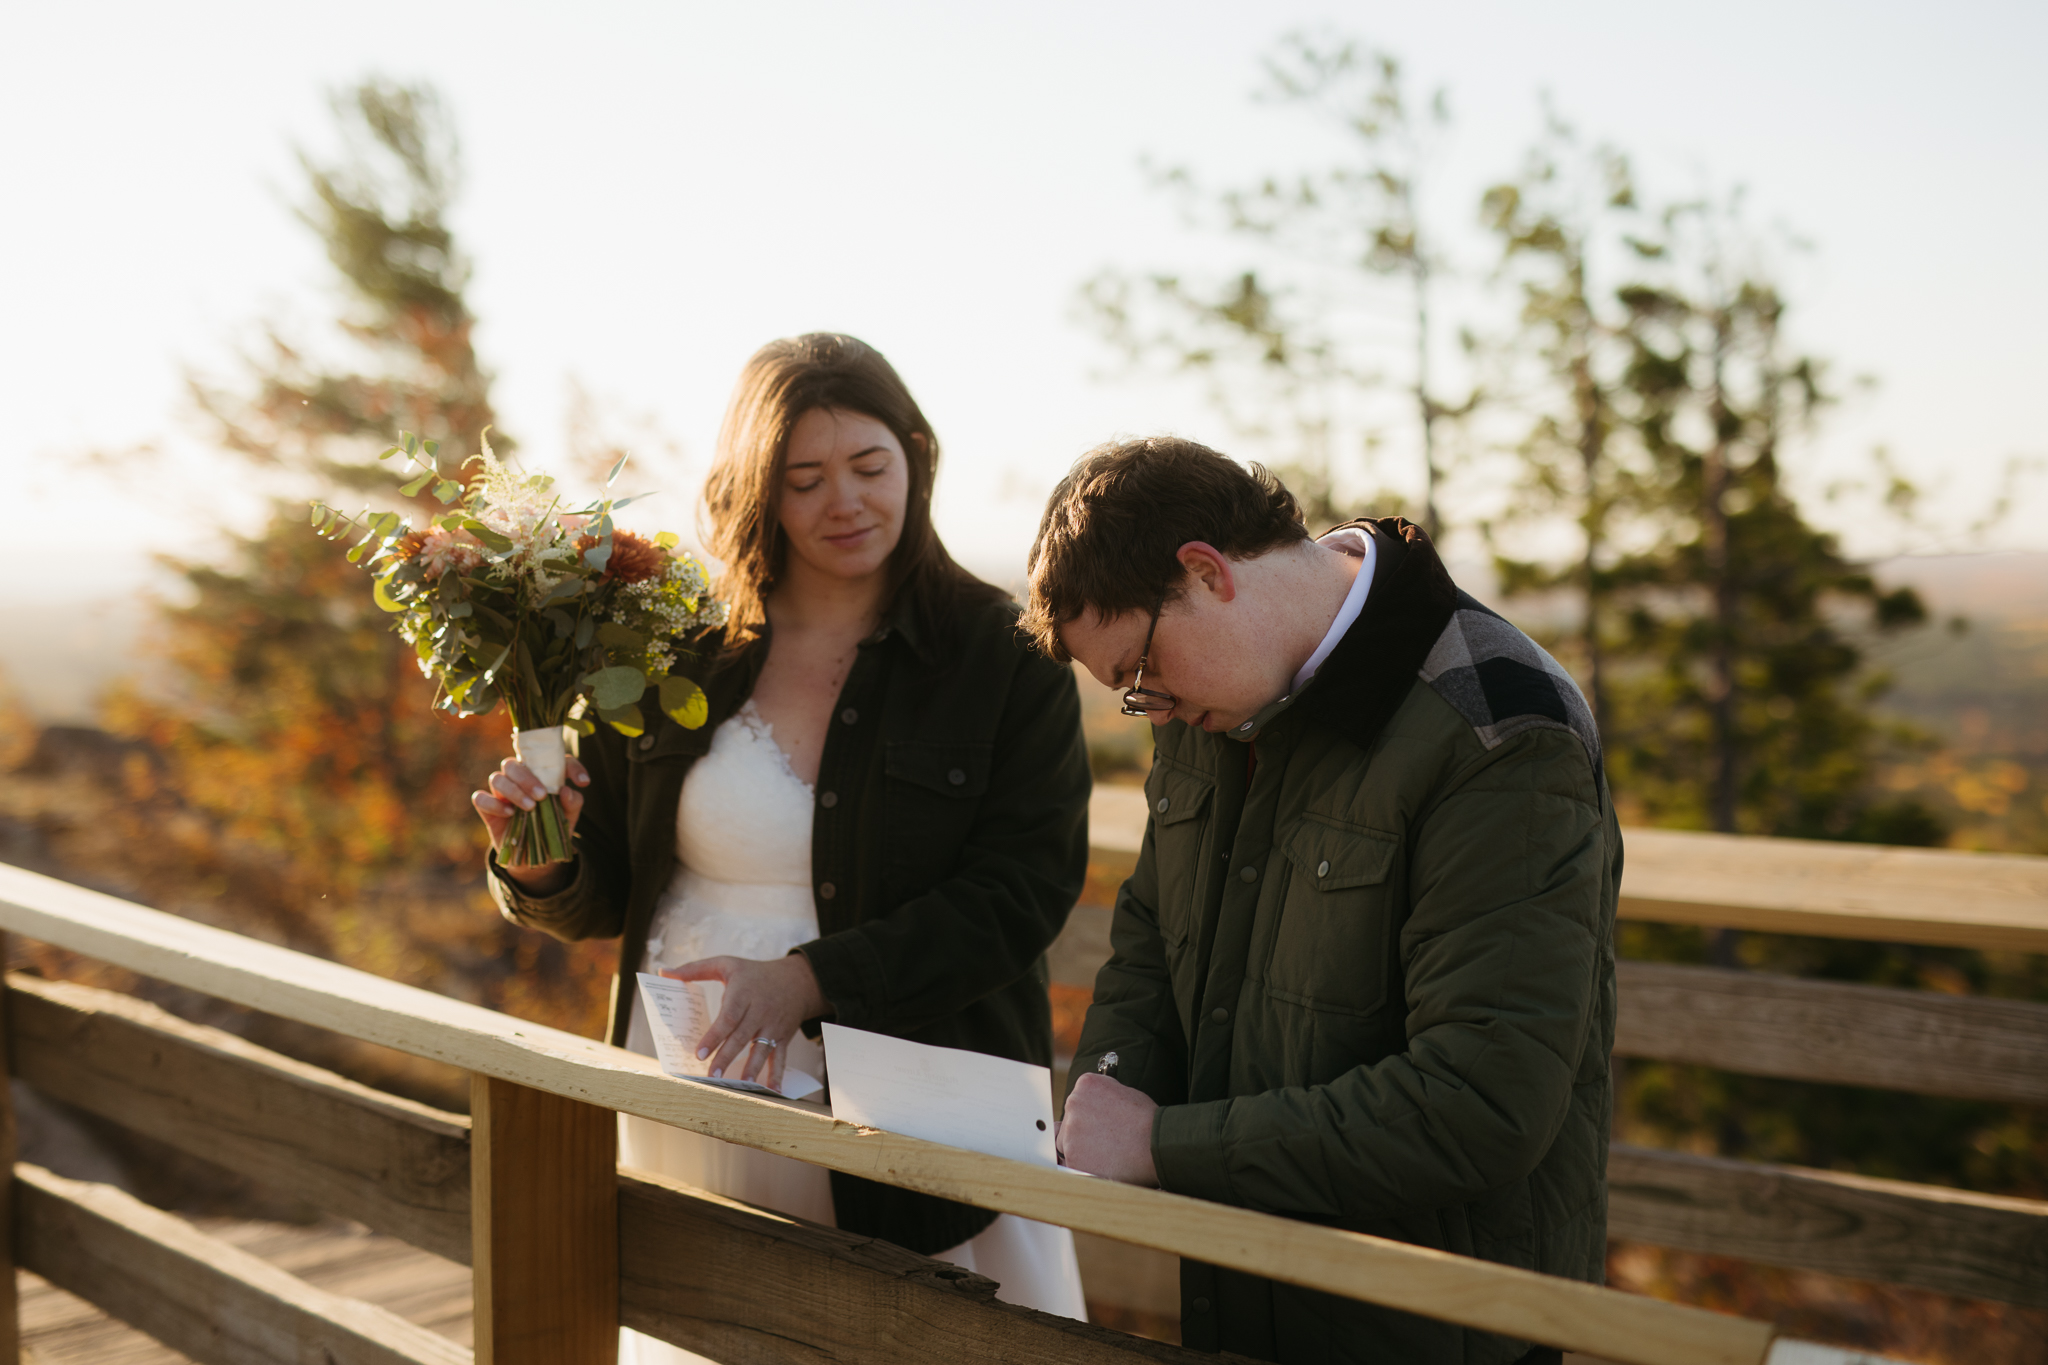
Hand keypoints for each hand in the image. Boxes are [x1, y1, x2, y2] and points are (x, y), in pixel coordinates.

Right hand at [472, 755, 589, 892]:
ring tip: (529, 807)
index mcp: (540, 775)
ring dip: (513, 791)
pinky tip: (509, 814)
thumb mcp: (567, 818)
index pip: (552, 759)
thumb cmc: (551, 828)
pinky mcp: (487, 809)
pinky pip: (480, 798)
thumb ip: (572, 803)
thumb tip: (567, 791)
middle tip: (542, 796)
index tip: (583, 782)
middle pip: (512, 764)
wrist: (534, 857)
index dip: (570, 766)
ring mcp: (501, 793)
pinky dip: (494, 804)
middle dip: (527, 778)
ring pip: (497, 778)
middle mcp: (518, 779)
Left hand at [664, 954, 829, 1089]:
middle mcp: (760, 1010)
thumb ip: (694, 969)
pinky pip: (780, 1057)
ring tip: (739, 1086)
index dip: (715, 1036)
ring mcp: (773, 1026)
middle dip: (726, 1057)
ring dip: (750, 1069)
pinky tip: (773, 1090)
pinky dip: (778, 1074)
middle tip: (711, 1075)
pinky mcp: (783, 1037)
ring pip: (761, 1049)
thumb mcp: (726, 964)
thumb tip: (663, 973)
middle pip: (742, 1036)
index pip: (729, 1016)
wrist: (797, 980)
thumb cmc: (754, 973)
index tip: (699, 1053)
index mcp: (743, 993)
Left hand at [1056, 1073, 1158, 1184]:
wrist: (1156, 1144)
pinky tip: (1104, 1165)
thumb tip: (1087, 1108)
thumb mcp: (1124, 1093)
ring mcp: (1070, 1131)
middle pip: (1068, 1124)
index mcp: (1085, 1085)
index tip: (1103, 1127)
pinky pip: (1072, 1165)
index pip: (1077, 1104)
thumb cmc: (1147, 1120)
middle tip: (1107, 1143)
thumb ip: (1100, 1097)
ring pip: (1067, 1146)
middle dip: (1082, 1135)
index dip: (1090, 1119)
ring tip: (1109, 1154)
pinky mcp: (1072, 1157)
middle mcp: (1073, 1103)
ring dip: (1083, 1152)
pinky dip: (1085, 1168)